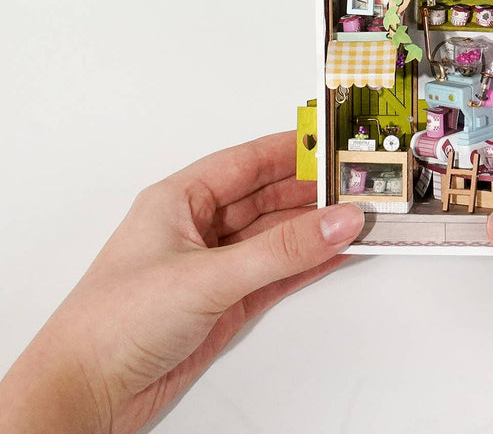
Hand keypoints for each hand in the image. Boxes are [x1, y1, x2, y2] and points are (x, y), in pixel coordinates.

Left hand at [0, 131, 363, 433]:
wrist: (84, 396)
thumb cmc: (112, 324)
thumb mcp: (205, 277)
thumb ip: (279, 250)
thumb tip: (335, 222)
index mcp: (181, 199)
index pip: (249, 162)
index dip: (293, 150)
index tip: (335, 144)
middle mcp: (200, 227)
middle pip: (269, 197)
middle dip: (314, 191)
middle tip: (360, 185)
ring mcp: (216, 266)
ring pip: (278, 235)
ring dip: (317, 229)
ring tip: (361, 218)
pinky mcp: (227, 303)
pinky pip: (279, 272)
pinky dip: (311, 262)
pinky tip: (338, 251)